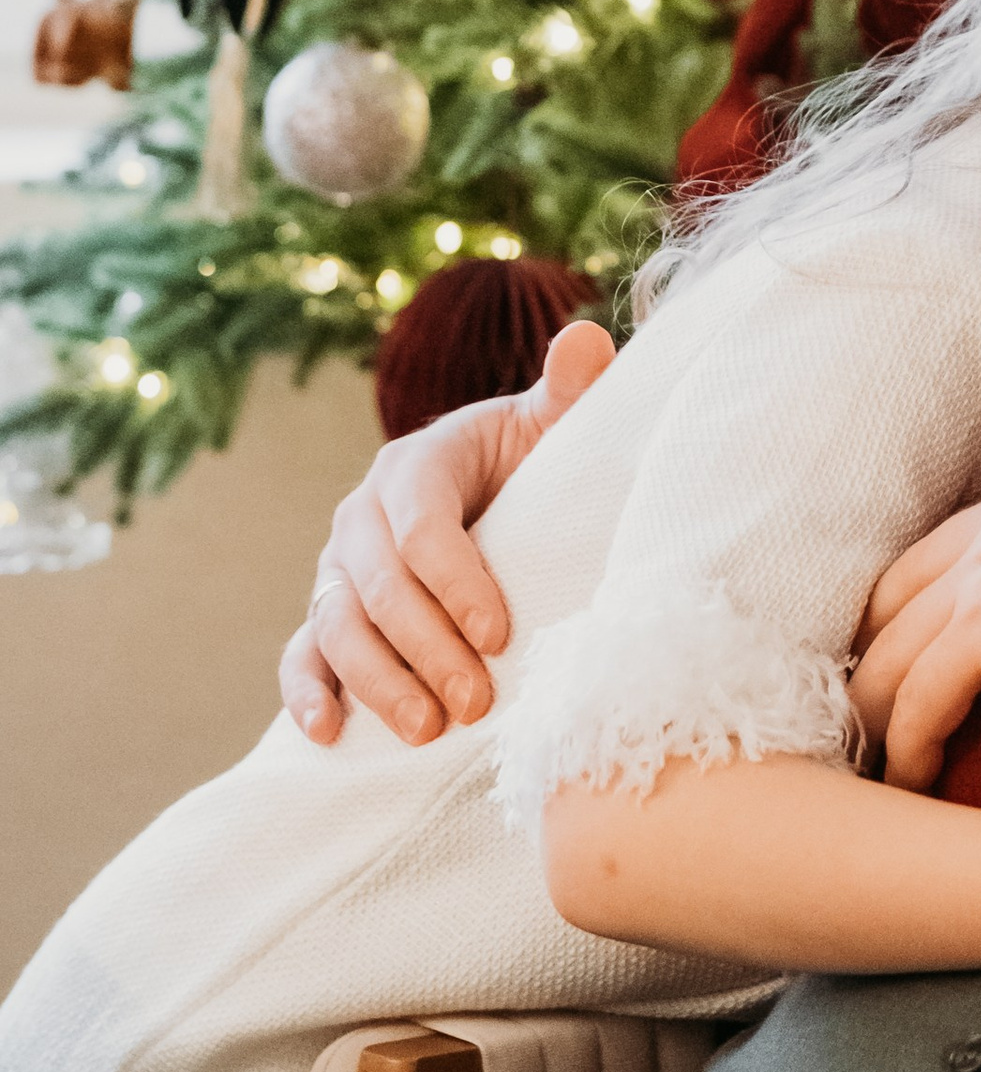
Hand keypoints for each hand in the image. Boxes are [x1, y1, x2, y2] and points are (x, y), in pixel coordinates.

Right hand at [279, 320, 618, 744]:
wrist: (493, 492)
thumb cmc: (530, 461)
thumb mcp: (550, 424)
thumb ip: (568, 387)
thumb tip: (588, 338)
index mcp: (415, 463)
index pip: (423, 526)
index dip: (457, 583)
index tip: (500, 635)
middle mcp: (362, 514)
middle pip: (379, 588)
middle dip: (425, 649)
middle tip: (474, 704)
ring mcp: (337, 569)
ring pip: (339, 627)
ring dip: (377, 682)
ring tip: (426, 730)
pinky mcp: (326, 614)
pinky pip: (302, 654)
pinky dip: (307, 693)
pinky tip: (328, 733)